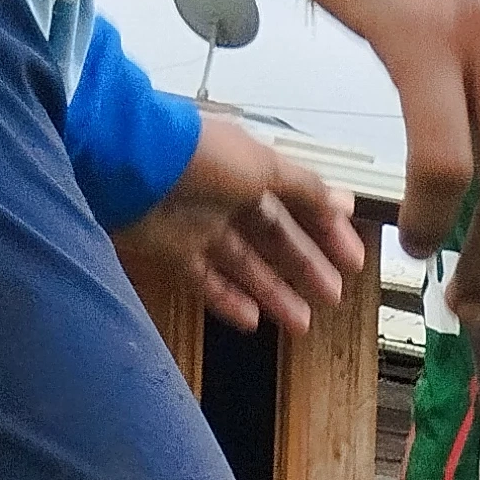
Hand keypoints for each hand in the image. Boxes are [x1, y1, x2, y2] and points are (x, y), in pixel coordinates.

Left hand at [111, 115, 361, 334]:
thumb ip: (306, 188)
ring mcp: (198, 227)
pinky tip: (254, 321)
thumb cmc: (201, 156)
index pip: (298, 203)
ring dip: (275, 293)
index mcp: (250, 170)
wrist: (126, 163)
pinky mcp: (171, 253)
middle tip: (334, 295)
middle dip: (306, 267)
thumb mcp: (264, 165)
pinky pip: (206, 282)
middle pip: (275, 238)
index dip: (326, 231)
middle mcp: (227, 198)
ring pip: (246, 266)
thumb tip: (346, 203)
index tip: (353, 261)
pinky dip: (229, 301)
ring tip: (304, 322)